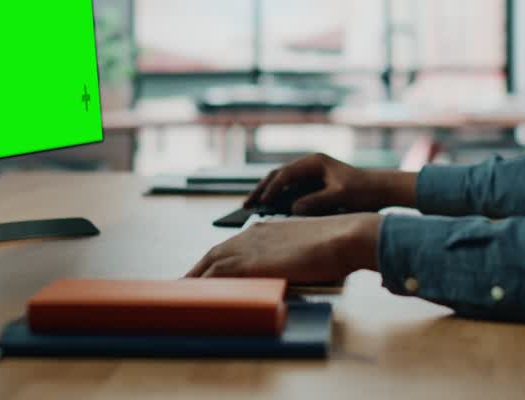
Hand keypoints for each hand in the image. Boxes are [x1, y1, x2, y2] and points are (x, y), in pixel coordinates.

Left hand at [186, 214, 381, 281]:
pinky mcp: (252, 263)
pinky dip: (204, 285)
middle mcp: (251, 234)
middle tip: (183, 285)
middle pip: (214, 253)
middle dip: (198, 269)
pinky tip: (197, 296)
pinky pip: (218, 275)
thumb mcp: (304, 246)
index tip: (205, 272)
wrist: (342, 237)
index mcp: (263, 228)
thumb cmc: (334, 245)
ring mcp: (250, 247)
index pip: (230, 245)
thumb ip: (289, 255)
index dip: (215, 260)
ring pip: (211, 264)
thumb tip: (289, 268)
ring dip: (195, 278)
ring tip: (182, 293)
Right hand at [245, 153, 415, 214]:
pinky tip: (268, 211)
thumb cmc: (364, 191)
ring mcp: (310, 174)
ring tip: (250, 208)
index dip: (272, 188)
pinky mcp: (313, 185)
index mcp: (315, 162)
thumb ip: (316, 202)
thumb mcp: (340, 197)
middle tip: (245, 204)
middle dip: (261, 189)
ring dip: (266, 194)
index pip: (286, 173)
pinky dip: (277, 199)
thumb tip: (292, 209)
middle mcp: (310, 165)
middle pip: (278, 175)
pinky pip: (289, 190)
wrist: (382, 190)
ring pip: (281, 182)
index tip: (262, 202)